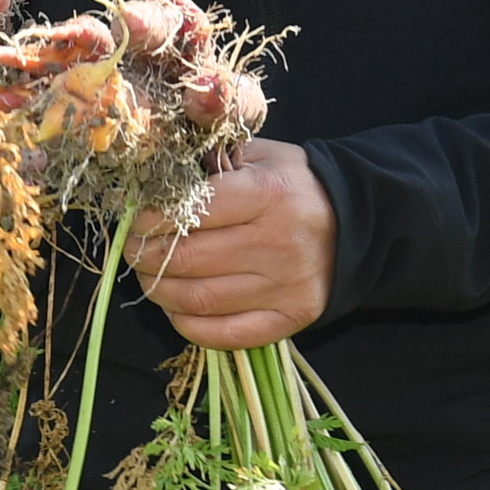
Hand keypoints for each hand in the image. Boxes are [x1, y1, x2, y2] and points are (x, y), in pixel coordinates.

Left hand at [134, 140, 333, 346]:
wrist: (357, 222)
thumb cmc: (291, 186)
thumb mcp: (257, 156)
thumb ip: (207, 162)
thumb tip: (147, 179)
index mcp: (268, 194)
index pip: (189, 212)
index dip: (149, 218)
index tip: (134, 218)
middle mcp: (279, 242)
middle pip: (186, 260)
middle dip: (144, 256)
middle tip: (132, 248)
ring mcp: (286, 285)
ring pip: (198, 300)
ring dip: (158, 291)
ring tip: (150, 275)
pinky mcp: (291, 318)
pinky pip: (223, 333)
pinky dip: (187, 324)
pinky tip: (177, 307)